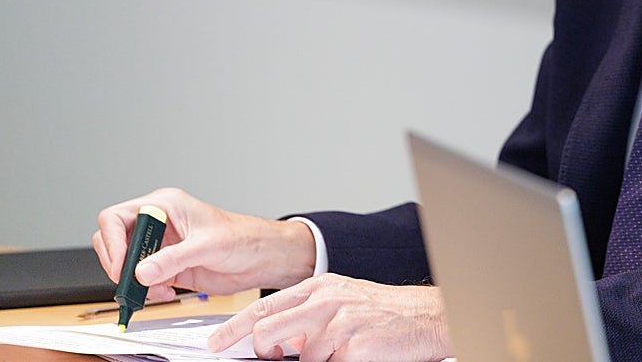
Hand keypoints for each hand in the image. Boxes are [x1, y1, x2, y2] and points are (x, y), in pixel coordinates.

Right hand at [92, 187, 315, 300]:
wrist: (261, 258)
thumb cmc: (243, 238)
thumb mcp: (208, 245)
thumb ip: (174, 258)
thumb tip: (142, 272)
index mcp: (165, 205)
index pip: (117, 217)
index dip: (114, 242)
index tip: (123, 265)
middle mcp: (159, 224)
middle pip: (114, 241)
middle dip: (119, 265)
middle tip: (132, 283)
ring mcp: (161, 247)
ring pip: (125, 264)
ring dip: (133, 282)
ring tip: (154, 291)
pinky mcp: (167, 267)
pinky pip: (142, 281)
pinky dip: (147, 291)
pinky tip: (165, 293)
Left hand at [207, 274, 450, 360]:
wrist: (425, 316)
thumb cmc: (381, 311)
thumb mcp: (340, 299)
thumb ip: (307, 313)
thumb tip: (274, 339)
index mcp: (318, 288)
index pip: (264, 307)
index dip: (234, 328)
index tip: (216, 343)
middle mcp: (325, 303)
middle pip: (269, 332)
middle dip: (265, 351)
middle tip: (277, 356)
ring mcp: (339, 326)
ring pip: (302, 359)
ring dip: (319, 361)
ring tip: (345, 349)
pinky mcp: (354, 350)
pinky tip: (357, 353)